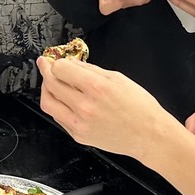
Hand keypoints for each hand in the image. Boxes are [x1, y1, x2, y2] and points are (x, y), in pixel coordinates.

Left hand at [37, 56, 178, 157]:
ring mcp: (79, 123)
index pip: (61, 70)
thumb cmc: (139, 107)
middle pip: (51, 84)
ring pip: (48, 103)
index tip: (54, 59)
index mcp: (97, 88)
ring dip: (46, 90)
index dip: (56, 62)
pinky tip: (63, 99)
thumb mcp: (118, 78)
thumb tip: (72, 63)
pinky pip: (57, 117)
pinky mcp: (78, 135)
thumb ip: (91, 70)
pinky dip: (57, 105)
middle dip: (46, 71)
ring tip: (51, 83)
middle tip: (46, 65)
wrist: (148, 135)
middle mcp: (85, 106)